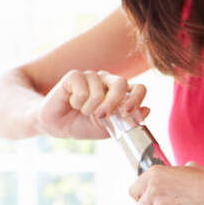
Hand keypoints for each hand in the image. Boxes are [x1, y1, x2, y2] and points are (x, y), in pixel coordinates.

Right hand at [33, 69, 147, 139]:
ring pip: (98, 89)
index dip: (136, 98)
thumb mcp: (106, 129)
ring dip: (89, 107)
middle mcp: (108, 82)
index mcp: (119, 94)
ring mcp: (92, 76)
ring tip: (82, 111)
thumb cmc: (82, 125)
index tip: (127, 113)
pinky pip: (81, 87)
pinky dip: (77, 101)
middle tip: (101, 115)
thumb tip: (147, 110)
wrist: (56, 126)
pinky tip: (72, 103)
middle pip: (121, 83)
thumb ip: (126, 121)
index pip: (138, 88)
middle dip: (113, 102)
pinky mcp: (74, 75)